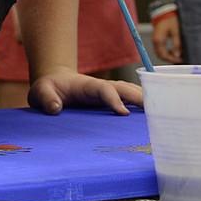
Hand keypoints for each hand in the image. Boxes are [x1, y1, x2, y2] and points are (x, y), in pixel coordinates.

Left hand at [27, 67, 143, 115]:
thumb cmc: (47, 89)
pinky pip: (129, 99)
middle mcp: (101, 87)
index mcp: (87, 85)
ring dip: (144, 100)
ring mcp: (107, 93)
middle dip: (139, 98)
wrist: (54, 84)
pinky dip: (141, 105)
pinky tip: (153, 116)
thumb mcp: (40, 92)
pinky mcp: (109, 100)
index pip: (105, 89)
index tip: (123, 113)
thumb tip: (56, 109)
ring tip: (160, 115)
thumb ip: (46, 99)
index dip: (114, 99)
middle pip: (124, 88)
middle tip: (154, 112)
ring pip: (130, 92)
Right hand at [152, 14, 182, 62]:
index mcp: (158, 40)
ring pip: (160, 53)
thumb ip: (176, 44)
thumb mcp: (176, 32)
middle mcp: (155, 41)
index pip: (163, 55)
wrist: (165, 12)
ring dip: (168, 55)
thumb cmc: (171, 20)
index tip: (180, 60)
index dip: (172, 59)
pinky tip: (173, 51)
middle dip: (170, 59)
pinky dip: (166, 52)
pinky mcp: (157, 38)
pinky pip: (160, 49)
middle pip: (160, 55)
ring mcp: (155, 40)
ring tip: (177, 55)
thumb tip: (177, 55)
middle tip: (179, 59)